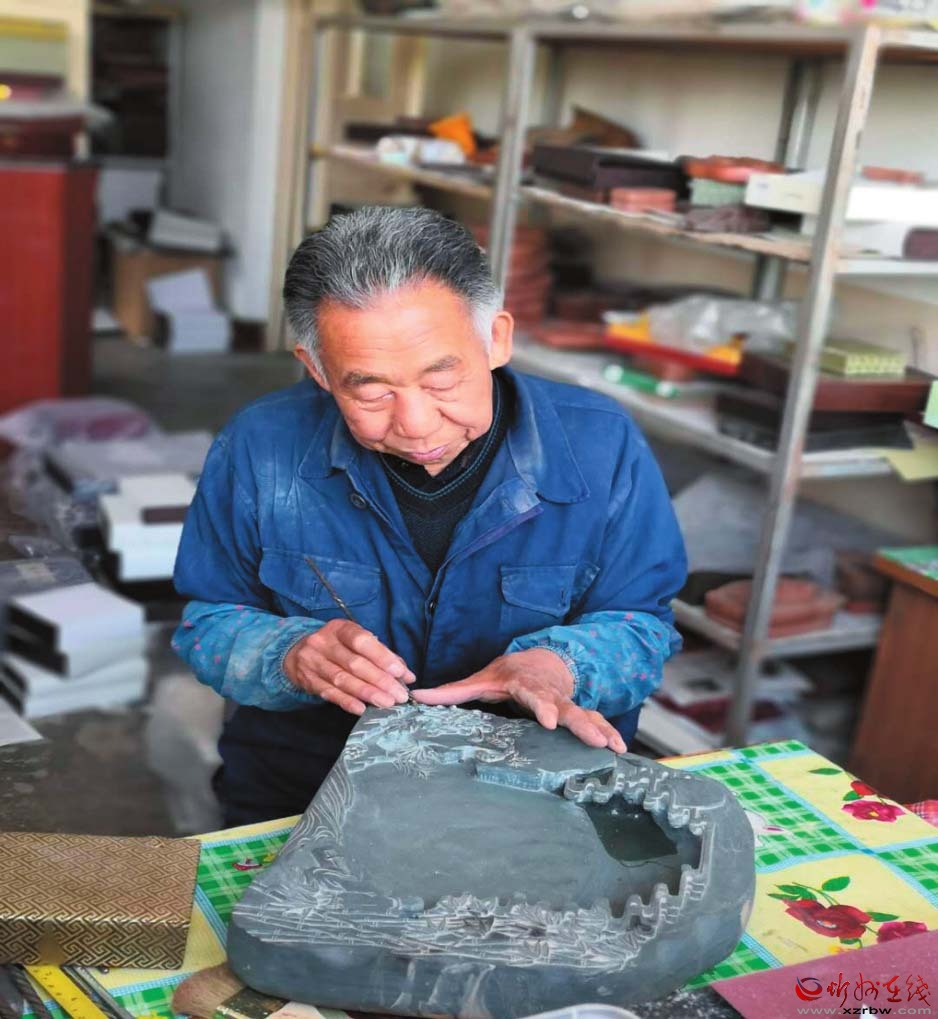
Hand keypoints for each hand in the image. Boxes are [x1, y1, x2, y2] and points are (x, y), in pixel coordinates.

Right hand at [284, 619, 414, 714]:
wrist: (296, 653)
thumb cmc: (336, 647)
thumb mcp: (354, 642)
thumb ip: (381, 655)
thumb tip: (406, 675)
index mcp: (339, 628)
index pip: (362, 641)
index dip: (382, 656)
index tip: (400, 672)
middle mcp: (323, 643)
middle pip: (354, 663)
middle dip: (380, 680)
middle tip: (399, 695)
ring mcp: (313, 662)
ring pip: (343, 680)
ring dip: (367, 693)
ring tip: (387, 702)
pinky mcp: (308, 680)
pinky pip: (329, 693)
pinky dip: (347, 702)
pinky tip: (362, 708)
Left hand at [410, 648, 625, 752]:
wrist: (539, 660)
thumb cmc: (508, 674)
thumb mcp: (480, 680)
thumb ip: (451, 692)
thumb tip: (416, 697)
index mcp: (526, 685)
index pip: (533, 695)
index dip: (541, 706)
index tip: (548, 720)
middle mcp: (550, 693)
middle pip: (566, 707)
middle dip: (580, 723)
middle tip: (594, 740)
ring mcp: (567, 702)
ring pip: (585, 714)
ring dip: (599, 730)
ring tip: (613, 747)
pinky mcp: (577, 712)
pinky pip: (596, 722)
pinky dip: (609, 732)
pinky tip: (620, 750)